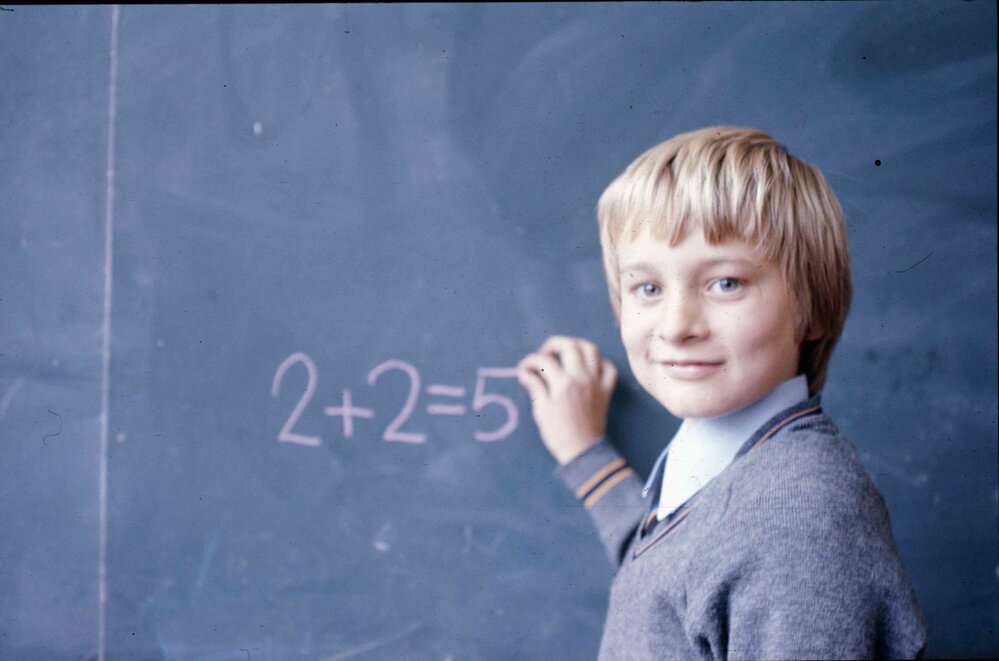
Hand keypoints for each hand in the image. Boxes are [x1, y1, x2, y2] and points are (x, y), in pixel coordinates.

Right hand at [516, 336, 617, 464]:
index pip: (543, 360)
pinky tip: (589, 366)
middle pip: (569, 346)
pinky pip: (609, 368)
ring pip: (591, 350)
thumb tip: (524, 373)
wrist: (583, 452)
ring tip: (566, 353)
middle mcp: (581, 378)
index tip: (523, 369)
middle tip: (544, 354)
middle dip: (553, 345)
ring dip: (576, 346)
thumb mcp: (541, 411)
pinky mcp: (606, 391)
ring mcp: (596, 382)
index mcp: (562, 383)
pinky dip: (600, 362)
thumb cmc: (558, 435)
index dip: (529, 362)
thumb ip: (535, 387)